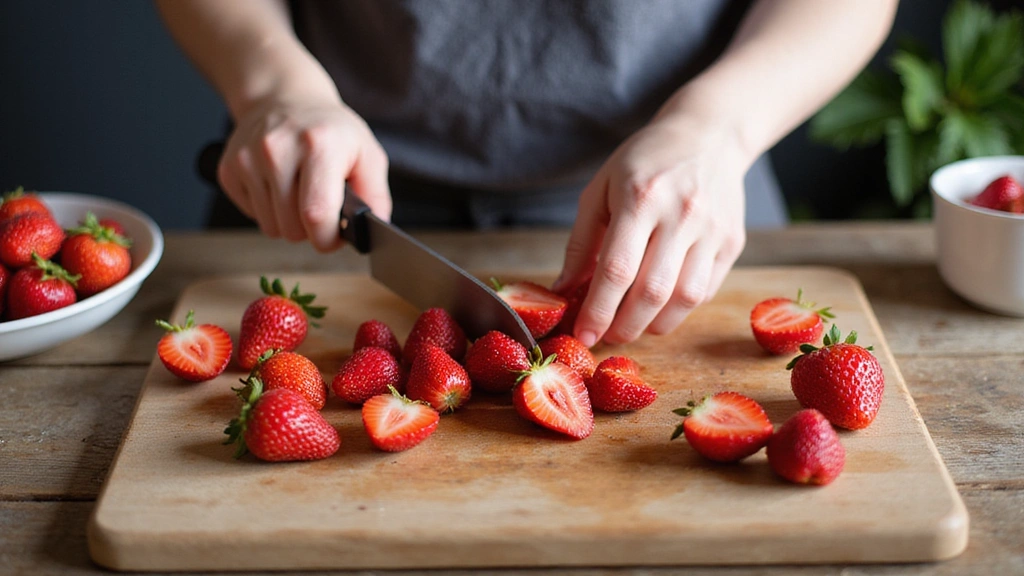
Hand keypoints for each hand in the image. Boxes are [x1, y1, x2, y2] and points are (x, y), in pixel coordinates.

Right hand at [217, 96, 390, 251]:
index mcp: (318, 145)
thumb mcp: (367, 154)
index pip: (316, 215)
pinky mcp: (229, 167)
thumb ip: (375, 196)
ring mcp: (248, 158)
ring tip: (299, 193)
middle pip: (292, 228)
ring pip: (270, 227)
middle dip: (310, 230)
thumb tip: (372, 232)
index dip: (328, 238)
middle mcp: (278, 149)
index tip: (334, 234)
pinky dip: (267, 210)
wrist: (284, 99)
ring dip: (288, 221)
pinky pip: (251, 215)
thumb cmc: (330, 132)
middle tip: (319, 206)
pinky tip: (277, 185)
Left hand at [553, 115, 747, 345]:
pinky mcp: (732, 242)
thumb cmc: (645, 162)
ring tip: (632, 326)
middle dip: (624, 326)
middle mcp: (682, 214)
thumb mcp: (601, 189)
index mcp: (641, 197)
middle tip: (606, 336)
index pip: (617, 269)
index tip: (583, 334)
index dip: (598, 310)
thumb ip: (581, 243)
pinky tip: (659, 307)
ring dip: (654, 325)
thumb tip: (562, 291)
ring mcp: (712, 230)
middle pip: (651, 291)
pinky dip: (679, 309)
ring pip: (684, 299)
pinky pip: (705, 291)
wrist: (709, 135)